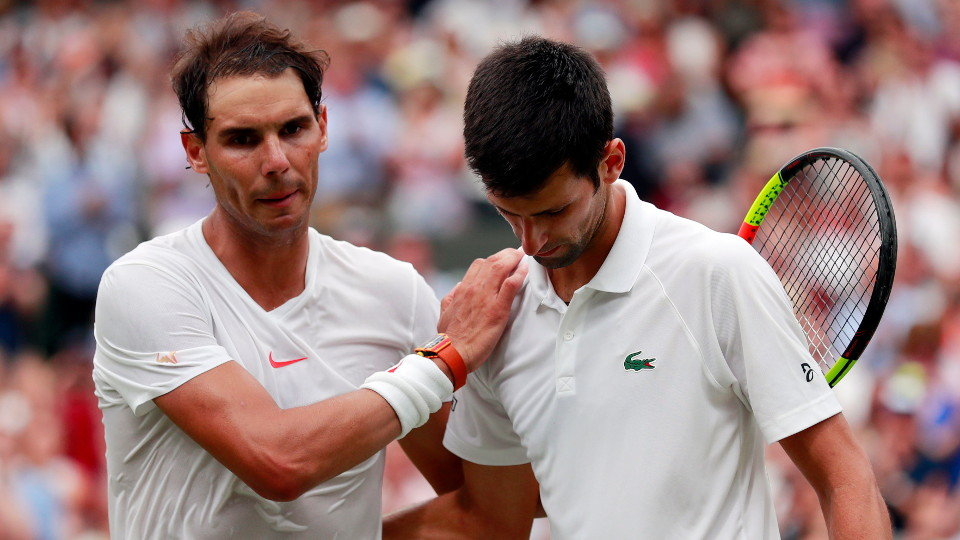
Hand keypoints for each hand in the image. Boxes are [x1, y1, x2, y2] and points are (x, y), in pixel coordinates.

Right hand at [439, 248, 526, 370]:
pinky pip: (511, 284)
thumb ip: (452, 296)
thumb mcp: (445, 311)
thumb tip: (459, 286)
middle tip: (517, 254)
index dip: (493, 260)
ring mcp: (486, 297)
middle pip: (492, 261)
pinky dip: (520, 273)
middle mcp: (474, 288)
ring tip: (523, 257)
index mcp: (462, 289)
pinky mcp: (498, 309)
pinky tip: (526, 268)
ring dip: (514, 259)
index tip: (502, 260)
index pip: (479, 265)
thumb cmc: (450, 336)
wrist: (452, 352)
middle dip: (507, 255)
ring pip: (501, 267)